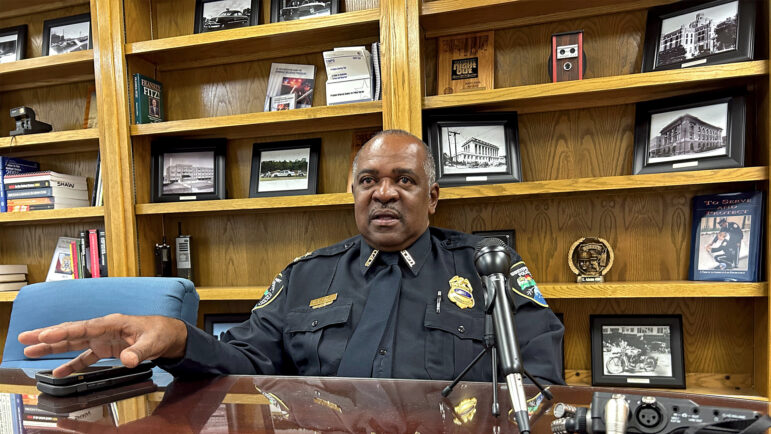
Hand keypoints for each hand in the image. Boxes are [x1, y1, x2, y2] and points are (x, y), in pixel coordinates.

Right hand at [18, 314, 187, 376]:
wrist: (170, 335)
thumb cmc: (161, 333)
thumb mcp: (153, 342)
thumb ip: (140, 351)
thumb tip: (128, 360)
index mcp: (113, 323)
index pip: (84, 327)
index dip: (64, 331)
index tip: (45, 335)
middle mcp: (104, 329)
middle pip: (72, 332)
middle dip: (48, 336)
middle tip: (25, 339)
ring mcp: (104, 338)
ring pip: (74, 342)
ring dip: (53, 348)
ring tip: (30, 352)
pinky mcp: (106, 348)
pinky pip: (85, 356)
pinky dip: (72, 363)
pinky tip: (60, 372)